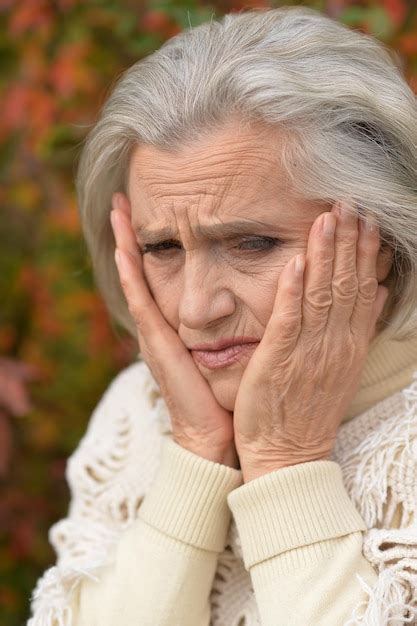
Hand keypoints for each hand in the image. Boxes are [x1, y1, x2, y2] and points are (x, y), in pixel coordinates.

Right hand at [110, 192, 238, 467]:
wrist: (212, 435)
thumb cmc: (223, 395)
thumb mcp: (227, 351)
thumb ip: (229, 327)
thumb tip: (250, 302)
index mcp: (176, 326)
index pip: (160, 277)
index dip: (152, 246)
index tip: (150, 211)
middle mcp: (160, 326)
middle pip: (141, 271)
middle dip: (131, 235)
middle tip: (121, 200)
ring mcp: (154, 334)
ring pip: (135, 280)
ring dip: (125, 244)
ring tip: (117, 210)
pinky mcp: (157, 345)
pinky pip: (141, 302)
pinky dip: (130, 275)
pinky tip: (124, 249)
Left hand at [233, 201, 388, 481]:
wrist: (288, 454)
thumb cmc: (309, 410)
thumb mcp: (342, 368)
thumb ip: (357, 328)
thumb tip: (379, 292)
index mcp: (349, 344)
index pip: (362, 289)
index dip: (364, 253)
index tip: (366, 220)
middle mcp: (335, 344)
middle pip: (346, 284)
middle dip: (348, 242)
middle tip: (350, 203)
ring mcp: (309, 351)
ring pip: (322, 294)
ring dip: (325, 254)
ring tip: (328, 218)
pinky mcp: (280, 359)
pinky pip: (289, 319)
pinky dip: (293, 290)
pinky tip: (295, 261)